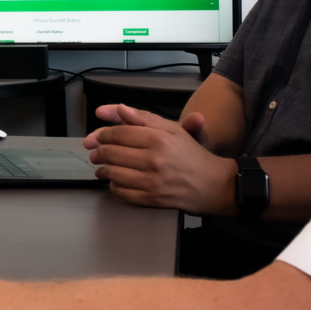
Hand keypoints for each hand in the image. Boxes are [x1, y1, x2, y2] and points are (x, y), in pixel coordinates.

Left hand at [83, 103, 236, 214]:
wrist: (213, 185)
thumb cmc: (191, 155)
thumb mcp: (172, 129)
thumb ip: (143, 118)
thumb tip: (118, 109)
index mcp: (158, 139)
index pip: (118, 134)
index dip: (104, 133)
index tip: (100, 135)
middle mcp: (154, 161)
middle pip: (111, 153)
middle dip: (100, 151)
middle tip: (97, 150)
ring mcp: (151, 182)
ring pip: (112, 173)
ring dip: (103, 168)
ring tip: (103, 165)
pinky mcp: (150, 200)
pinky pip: (120, 192)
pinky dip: (114, 185)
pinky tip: (117, 179)